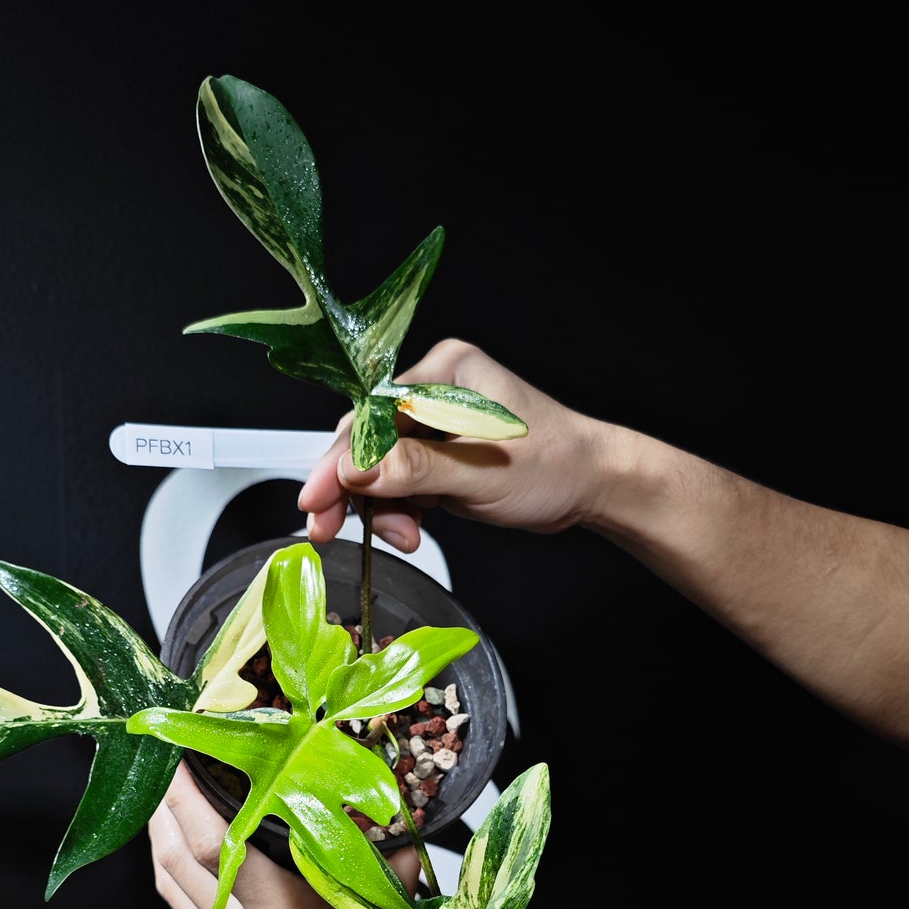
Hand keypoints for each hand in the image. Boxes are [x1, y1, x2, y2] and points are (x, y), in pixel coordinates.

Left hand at [148, 763, 422, 908]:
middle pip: (175, 855)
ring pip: (168, 883)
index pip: (213, 838)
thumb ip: (392, 868)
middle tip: (165, 760)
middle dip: (162, 803)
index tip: (182, 751)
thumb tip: (401, 826)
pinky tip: (183, 858)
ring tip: (164, 800)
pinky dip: (173, 873)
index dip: (187, 791)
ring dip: (159, 836)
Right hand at [298, 338, 625, 553]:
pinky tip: (411, 529)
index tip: (316, 499)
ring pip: (379, 467)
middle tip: (329, 529)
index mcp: (444, 372)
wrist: (592, 486)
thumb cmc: (555, 466)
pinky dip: (398, 509)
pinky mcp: (439, 452)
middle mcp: (435, 391)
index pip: (371, 416)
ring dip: (380, 507)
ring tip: (403, 536)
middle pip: (367, 441)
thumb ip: (412, 471)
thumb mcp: (479, 472)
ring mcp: (436, 423)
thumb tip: (351, 470)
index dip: (339, 461)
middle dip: (354, 490)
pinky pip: (399, 481)